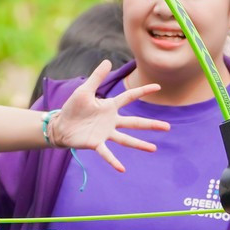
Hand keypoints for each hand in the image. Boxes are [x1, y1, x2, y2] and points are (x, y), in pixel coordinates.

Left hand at [45, 61, 168, 171]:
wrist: (61, 125)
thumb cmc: (73, 107)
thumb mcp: (84, 90)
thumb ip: (96, 77)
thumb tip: (107, 61)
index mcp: (109, 106)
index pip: (130, 97)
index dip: (143, 91)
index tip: (158, 87)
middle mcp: (111, 121)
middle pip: (135, 123)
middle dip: (151, 125)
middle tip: (168, 126)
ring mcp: (105, 133)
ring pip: (126, 139)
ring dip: (139, 144)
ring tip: (154, 149)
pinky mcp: (96, 143)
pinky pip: (106, 153)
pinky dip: (113, 161)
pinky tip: (122, 169)